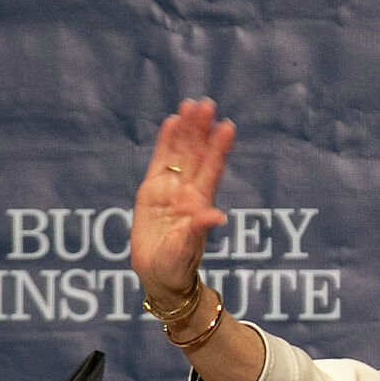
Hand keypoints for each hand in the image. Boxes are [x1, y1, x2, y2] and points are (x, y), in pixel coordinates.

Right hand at [131, 98, 235, 306]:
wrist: (158, 275)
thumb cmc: (175, 267)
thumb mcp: (186, 250)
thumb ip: (198, 230)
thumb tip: (216, 215)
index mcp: (199, 203)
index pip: (211, 170)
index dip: (219, 148)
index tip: (227, 127)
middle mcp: (187, 191)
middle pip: (196, 155)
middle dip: (201, 130)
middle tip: (206, 105)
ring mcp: (170, 189)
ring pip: (180, 153)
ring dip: (186, 130)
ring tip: (190, 105)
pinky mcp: (152, 190)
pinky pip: (160, 161)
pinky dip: (166, 142)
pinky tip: (172, 122)